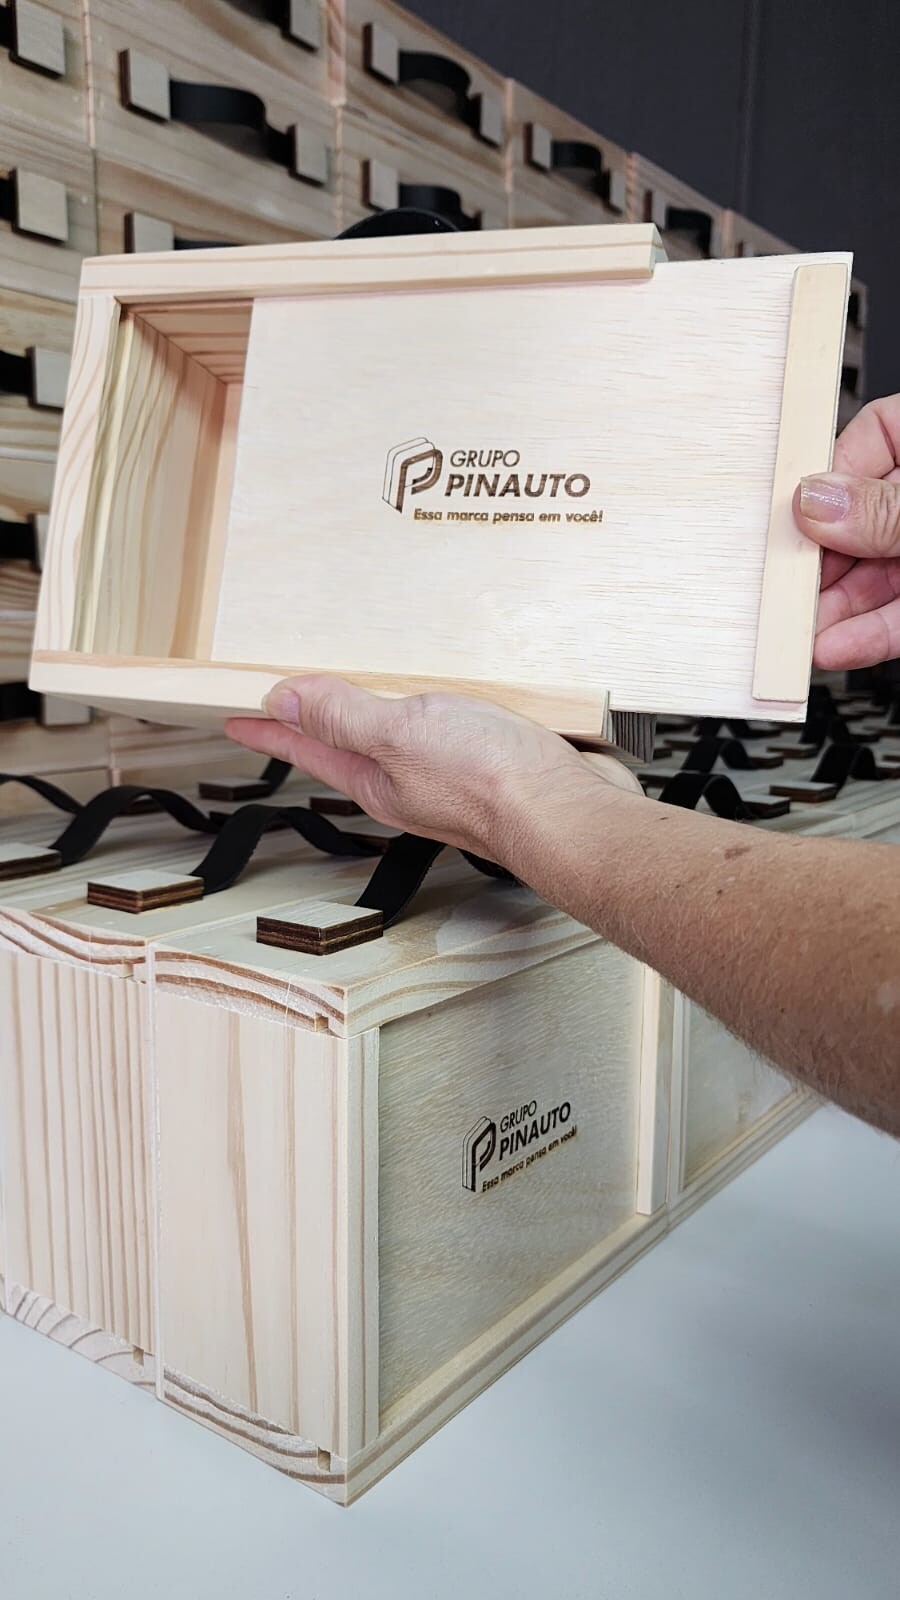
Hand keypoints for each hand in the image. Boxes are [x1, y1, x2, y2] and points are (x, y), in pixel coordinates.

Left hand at [226, 677, 634, 861]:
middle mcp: (406, 780)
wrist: (566, 811)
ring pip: (398, 737)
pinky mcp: (488, 760)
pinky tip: (443, 697)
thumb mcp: (400, 733)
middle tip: (286, 704)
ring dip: (374, 715)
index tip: (236, 717)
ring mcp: (447, 773)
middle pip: (347, 745)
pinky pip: (445, 729)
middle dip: (316, 723)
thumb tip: (284, 701)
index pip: (307, 747)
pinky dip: (431, 710)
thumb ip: (344, 715)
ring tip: (353, 696)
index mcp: (374, 777)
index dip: (270, 729)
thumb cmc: (488, 782)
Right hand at [794, 394, 899, 667]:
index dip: (825, 478)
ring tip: (800, 632)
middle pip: (859, 520)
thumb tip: (816, 501)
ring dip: (834, 609)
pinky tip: (836, 646)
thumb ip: (886, 508)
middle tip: (783, 587)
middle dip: (820, 562)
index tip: (790, 514)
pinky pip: (899, 615)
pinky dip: (868, 634)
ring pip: (875, 575)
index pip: (870, 438)